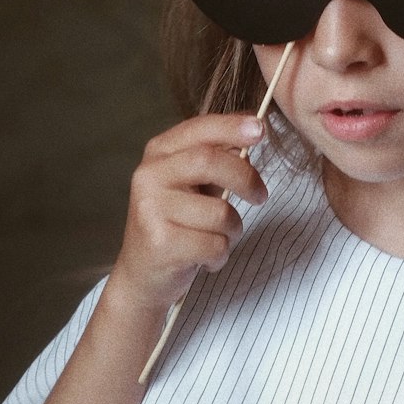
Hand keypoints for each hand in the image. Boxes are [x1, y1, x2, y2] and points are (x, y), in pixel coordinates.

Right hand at [109, 114, 267, 312]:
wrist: (142, 276)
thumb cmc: (177, 224)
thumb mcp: (195, 184)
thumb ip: (218, 156)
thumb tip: (252, 129)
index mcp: (159, 153)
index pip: (199, 129)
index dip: (232, 126)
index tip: (261, 128)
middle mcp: (149, 176)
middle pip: (210, 161)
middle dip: (246, 179)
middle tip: (261, 196)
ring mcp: (151, 209)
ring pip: (220, 212)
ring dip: (232, 230)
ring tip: (217, 238)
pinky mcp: (160, 243)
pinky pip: (215, 245)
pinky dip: (220, 255)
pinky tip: (204, 258)